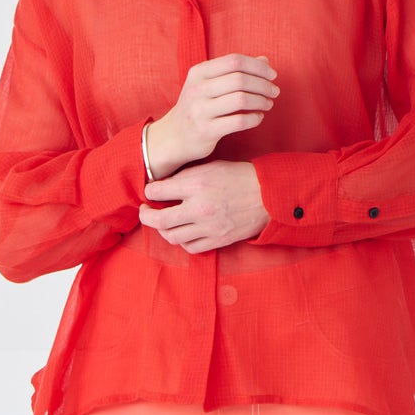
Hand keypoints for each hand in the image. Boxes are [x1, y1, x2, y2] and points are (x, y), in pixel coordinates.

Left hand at [140, 160, 269, 252]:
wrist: (268, 195)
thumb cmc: (240, 176)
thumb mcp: (211, 167)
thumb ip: (186, 177)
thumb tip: (163, 186)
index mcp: (196, 183)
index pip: (157, 191)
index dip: (149, 191)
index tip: (150, 192)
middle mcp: (199, 207)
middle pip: (158, 219)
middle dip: (146, 215)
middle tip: (146, 211)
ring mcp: (208, 226)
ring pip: (172, 236)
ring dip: (163, 230)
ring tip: (164, 222)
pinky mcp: (218, 239)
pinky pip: (190, 247)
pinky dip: (182, 241)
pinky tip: (183, 232)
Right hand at [146, 53, 279, 173]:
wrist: (173, 136)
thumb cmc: (198, 107)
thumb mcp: (210, 84)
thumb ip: (236, 71)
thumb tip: (265, 60)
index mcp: (199, 72)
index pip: (234, 61)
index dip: (258, 66)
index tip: (272, 75)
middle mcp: (197, 89)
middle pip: (240, 79)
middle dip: (263, 85)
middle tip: (275, 91)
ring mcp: (200, 110)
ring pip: (241, 100)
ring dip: (261, 101)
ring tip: (268, 104)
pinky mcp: (205, 131)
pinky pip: (238, 122)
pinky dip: (254, 119)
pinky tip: (258, 117)